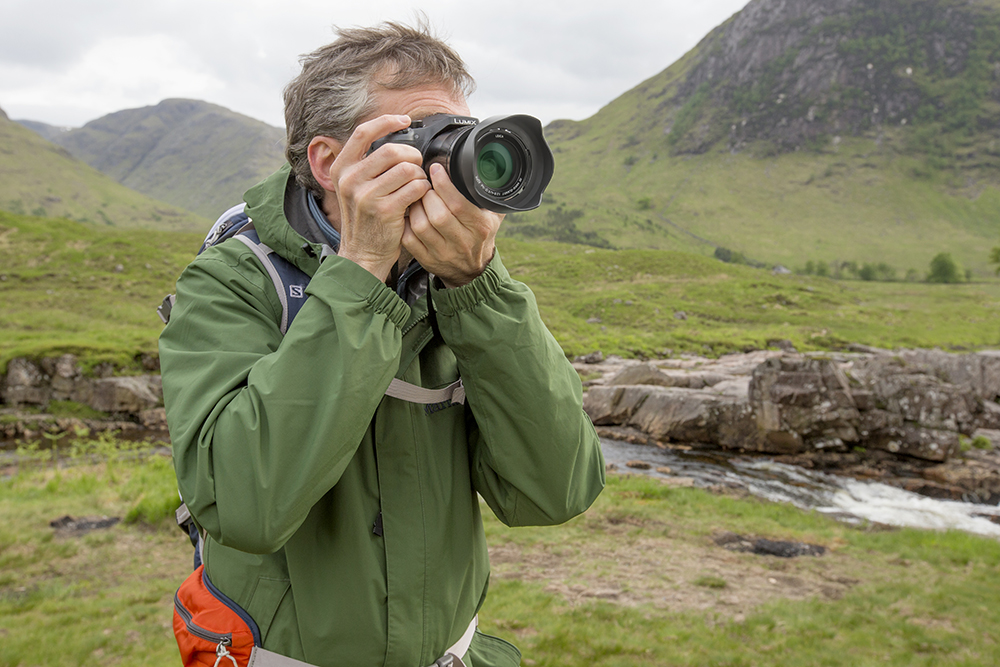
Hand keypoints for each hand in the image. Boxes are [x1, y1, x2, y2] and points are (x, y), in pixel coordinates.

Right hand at [325, 115, 431, 280]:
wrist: (362, 254)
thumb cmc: (365, 219)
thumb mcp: (354, 188)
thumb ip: (367, 164)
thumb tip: (394, 137)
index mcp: (342, 168)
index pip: (363, 132)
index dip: (386, 121)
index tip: (404, 120)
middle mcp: (351, 179)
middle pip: (391, 150)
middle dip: (411, 155)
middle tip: (416, 167)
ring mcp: (366, 195)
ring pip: (406, 168)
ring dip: (419, 175)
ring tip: (416, 186)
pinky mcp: (385, 210)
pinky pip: (414, 187)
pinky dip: (422, 190)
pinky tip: (418, 198)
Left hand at [403, 163, 503, 287]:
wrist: (473, 271)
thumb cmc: (480, 236)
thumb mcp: (494, 216)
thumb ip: (490, 195)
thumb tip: (489, 169)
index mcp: (480, 227)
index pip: (459, 204)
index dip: (444, 184)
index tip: (435, 170)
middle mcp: (462, 242)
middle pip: (438, 215)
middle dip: (427, 194)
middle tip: (424, 184)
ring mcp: (443, 253)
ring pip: (421, 226)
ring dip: (415, 207)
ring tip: (417, 198)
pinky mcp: (427, 260)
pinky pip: (409, 239)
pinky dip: (407, 223)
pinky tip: (411, 215)